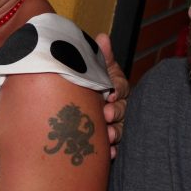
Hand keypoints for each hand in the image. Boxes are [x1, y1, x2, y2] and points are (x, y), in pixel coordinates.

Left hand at [96, 33, 128, 158]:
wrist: (68, 99)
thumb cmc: (86, 81)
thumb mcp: (92, 67)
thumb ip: (99, 55)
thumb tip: (103, 37)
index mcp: (114, 86)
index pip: (120, 87)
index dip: (117, 90)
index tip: (110, 93)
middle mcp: (117, 105)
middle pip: (122, 109)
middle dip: (116, 112)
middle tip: (106, 115)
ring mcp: (112, 123)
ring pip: (119, 128)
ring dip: (115, 132)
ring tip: (108, 137)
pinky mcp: (106, 140)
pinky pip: (113, 146)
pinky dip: (112, 150)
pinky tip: (110, 153)